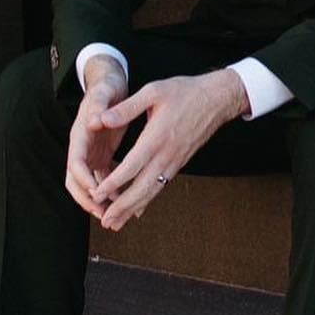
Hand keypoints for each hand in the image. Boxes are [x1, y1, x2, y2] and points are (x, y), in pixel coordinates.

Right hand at [64, 60, 128, 219]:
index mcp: (80, 135)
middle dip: (87, 199)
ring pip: (90, 184)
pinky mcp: (102, 155)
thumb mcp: (104, 93)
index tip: (96, 192)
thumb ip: (99, 106)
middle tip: (103, 212)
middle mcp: (82, 148)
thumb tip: (95, 121)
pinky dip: (112, 191)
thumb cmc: (107, 87)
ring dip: (100, 200)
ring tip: (116, 214)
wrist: (109, 84)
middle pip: (76, 181)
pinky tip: (127, 200)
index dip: (84, 179)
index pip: (75, 163)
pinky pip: (104, 179)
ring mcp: (91, 154)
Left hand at [89, 70, 247, 231]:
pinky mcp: (179, 163)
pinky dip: (147, 200)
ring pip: (152, 190)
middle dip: (123, 206)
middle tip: (105, 222)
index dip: (114, 182)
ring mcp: (175, 161)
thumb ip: (126, 107)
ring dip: (134, 209)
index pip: (132, 165)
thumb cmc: (184, 92)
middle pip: (143, 186)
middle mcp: (166, 154)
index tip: (97, 194)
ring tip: (116, 223)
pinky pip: (161, 186)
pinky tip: (137, 210)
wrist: (217, 99)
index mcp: (157, 136)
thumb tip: (101, 119)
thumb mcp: (153, 91)